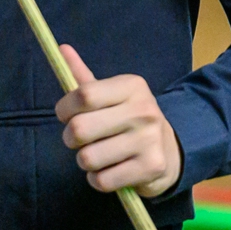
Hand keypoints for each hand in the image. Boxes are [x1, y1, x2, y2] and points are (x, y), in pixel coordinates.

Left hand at [55, 46, 182, 198]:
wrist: (170, 152)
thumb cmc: (129, 121)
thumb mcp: (111, 96)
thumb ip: (84, 78)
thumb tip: (60, 49)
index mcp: (132, 86)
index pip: (84, 95)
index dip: (64, 108)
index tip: (65, 114)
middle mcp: (144, 111)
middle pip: (80, 128)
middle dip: (70, 138)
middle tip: (79, 140)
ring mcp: (149, 140)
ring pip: (88, 158)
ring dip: (85, 161)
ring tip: (97, 156)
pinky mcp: (151, 168)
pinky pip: (102, 180)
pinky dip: (97, 180)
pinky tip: (109, 171)